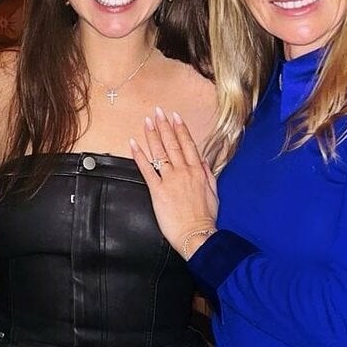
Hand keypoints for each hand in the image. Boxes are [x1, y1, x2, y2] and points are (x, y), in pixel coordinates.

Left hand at [130, 107, 217, 255]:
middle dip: (164, 126)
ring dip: (152, 135)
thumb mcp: (213, 193)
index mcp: (197, 172)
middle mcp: (184, 172)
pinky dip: (139, 155)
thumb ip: (207, 175)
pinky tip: (134, 144)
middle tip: (158, 112)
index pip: (188, 145)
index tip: (175, 117)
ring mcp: (170, 180)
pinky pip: (147, 169)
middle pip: (172, 144)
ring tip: (147, 122)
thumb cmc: (205, 218)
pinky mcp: (158, 191)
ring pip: (160, 152)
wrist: (196, 235)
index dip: (180, 129)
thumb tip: (202, 161)